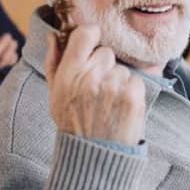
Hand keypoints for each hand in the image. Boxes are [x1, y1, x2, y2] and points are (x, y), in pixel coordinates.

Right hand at [44, 25, 145, 145]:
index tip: (91, 46)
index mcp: (69, 73)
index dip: (91, 37)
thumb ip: (53, 62)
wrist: (93, 156)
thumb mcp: (54, 94)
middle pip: (106, 52)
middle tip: (97, 89)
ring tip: (108, 103)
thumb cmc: (73, 123)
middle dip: (104, 66)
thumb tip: (55, 36)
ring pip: (122, 69)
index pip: (87, 33)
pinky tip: (120, 107)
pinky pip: (136, 81)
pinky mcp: (133, 97)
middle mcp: (91, 76)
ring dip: (118, 82)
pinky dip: (131, 92)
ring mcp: (114, 86)